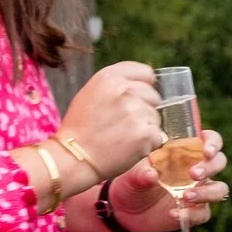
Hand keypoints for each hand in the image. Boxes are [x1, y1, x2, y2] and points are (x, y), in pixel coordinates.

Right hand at [59, 60, 163, 176]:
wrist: (74, 157)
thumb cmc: (81, 128)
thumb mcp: (91, 93)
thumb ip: (117, 85)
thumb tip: (147, 83)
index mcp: (109, 77)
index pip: (145, 73)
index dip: (144, 87)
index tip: (137, 98)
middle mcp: (125, 90)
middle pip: (153, 96)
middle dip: (144, 109)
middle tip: (123, 124)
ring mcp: (136, 112)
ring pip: (156, 118)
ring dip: (145, 128)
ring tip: (123, 137)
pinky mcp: (145, 133)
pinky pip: (158, 136)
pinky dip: (148, 144)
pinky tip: (129, 147)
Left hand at [109, 128, 228, 231]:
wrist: (124, 208)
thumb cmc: (132, 181)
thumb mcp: (132, 173)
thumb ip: (141, 172)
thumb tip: (152, 174)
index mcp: (186, 152)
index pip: (210, 141)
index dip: (213, 143)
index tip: (206, 151)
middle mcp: (197, 170)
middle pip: (219, 162)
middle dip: (210, 167)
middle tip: (193, 174)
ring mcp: (199, 191)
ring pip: (219, 189)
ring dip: (207, 192)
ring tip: (186, 196)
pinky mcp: (194, 211)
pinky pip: (203, 213)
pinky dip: (192, 214)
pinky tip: (174, 214)